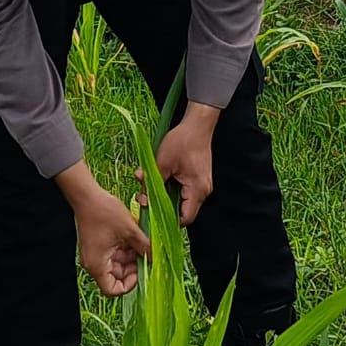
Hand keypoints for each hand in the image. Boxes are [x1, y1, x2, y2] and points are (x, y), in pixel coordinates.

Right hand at [56, 162, 149, 296]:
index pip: (112, 290)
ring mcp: (97, 254)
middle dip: (133, 267)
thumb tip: (156, 257)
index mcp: (97, 264)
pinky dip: (126, 248)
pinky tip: (134, 237)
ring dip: (131, 256)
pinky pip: (115, 254)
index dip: (129, 285)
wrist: (87, 195)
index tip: (140, 272)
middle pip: (117, 277)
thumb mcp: (130, 230)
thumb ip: (145, 246)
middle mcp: (95, 263)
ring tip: (140, 242)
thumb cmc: (102, 211)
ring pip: (118, 265)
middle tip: (145, 255)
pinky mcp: (99, 245)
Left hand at [142, 102, 219, 225]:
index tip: (152, 218)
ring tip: (147, 184)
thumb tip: (143, 198)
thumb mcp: (162, 163)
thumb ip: (153, 182)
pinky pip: (182, 189)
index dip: (168, 221)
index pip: (185, 218)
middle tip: (144, 198)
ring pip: (179, 198)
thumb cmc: (183, 141)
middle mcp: (202, 191)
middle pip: (181, 210)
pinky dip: (168, 186)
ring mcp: (200, 184)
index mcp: (197, 190)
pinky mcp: (196, 178)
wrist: (197, 124)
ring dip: (162, 194)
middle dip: (160, 205)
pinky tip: (157, 178)